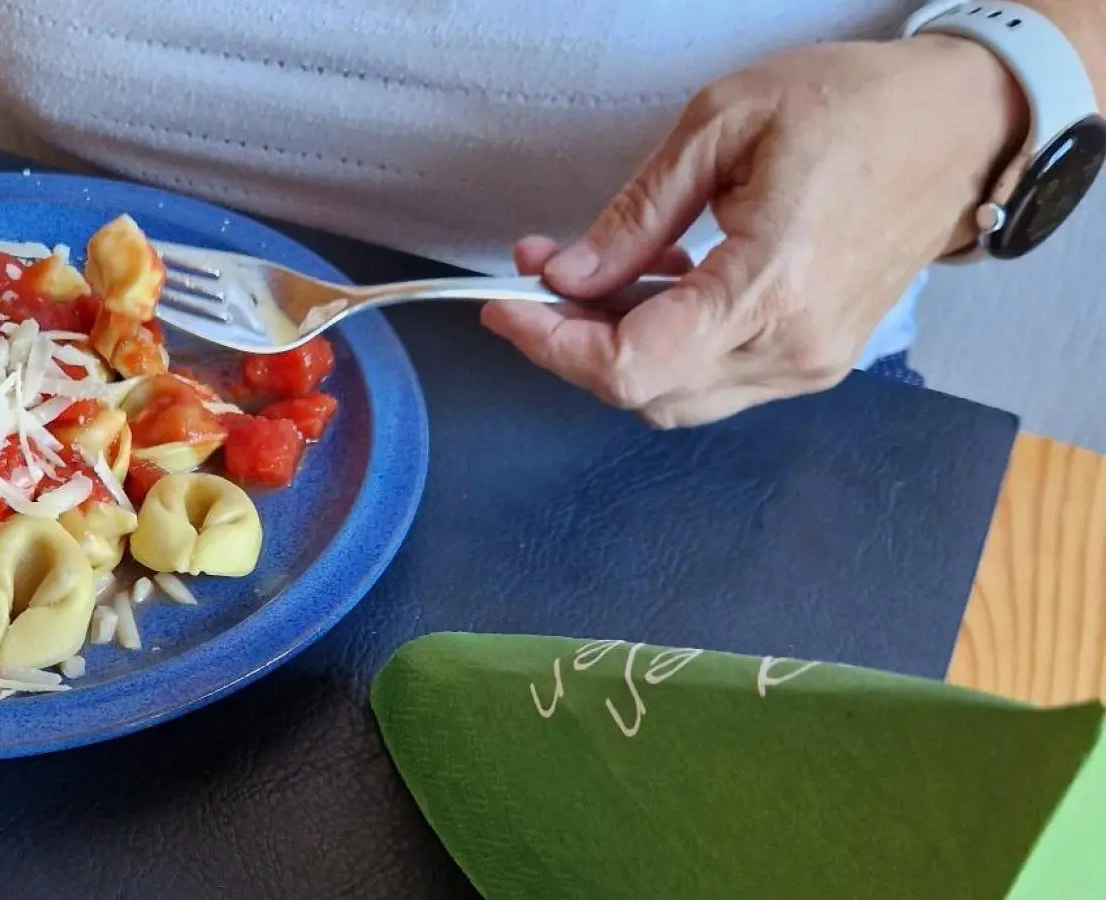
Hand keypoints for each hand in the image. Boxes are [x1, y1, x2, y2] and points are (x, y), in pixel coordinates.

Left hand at [483, 36, 1026, 427]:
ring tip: (591, 277)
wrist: (961, 126)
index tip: (504, 306)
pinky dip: (665, 347)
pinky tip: (654, 288)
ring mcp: (809, 363)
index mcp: (769, 288)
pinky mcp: (815, 359)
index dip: (549, 345)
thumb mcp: (722, 128)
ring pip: (674, 395)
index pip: (629, 366)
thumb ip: (635, 216)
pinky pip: (714, 379)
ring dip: (615, 346)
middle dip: (571, 340)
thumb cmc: (856, 108)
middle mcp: (792, 347)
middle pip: (642, 390)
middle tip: (540, 278)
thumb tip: (568, 277)